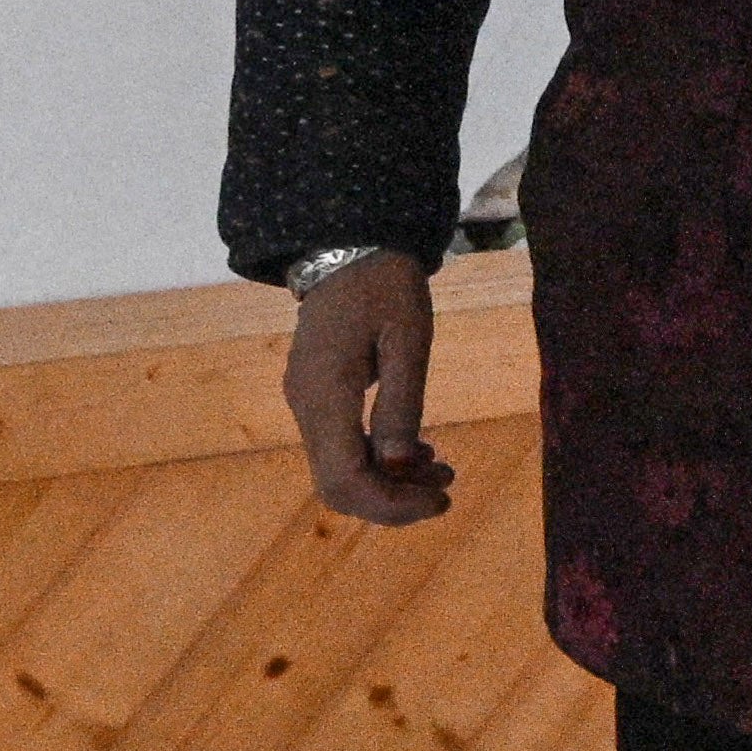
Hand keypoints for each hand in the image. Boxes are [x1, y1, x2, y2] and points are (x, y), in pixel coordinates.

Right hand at [285, 253, 447, 524]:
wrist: (349, 246)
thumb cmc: (384, 285)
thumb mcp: (408, 339)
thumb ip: (402, 404)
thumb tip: (396, 466)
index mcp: (327, 393)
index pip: (345, 478)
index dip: (390, 504)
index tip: (439, 500)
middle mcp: (307, 406)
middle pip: (338, 487)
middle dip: (392, 501)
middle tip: (444, 492)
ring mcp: (307, 403)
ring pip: (339, 472)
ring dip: (389, 483)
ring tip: (441, 471)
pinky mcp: (316, 398)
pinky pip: (341, 448)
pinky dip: (378, 461)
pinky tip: (416, 451)